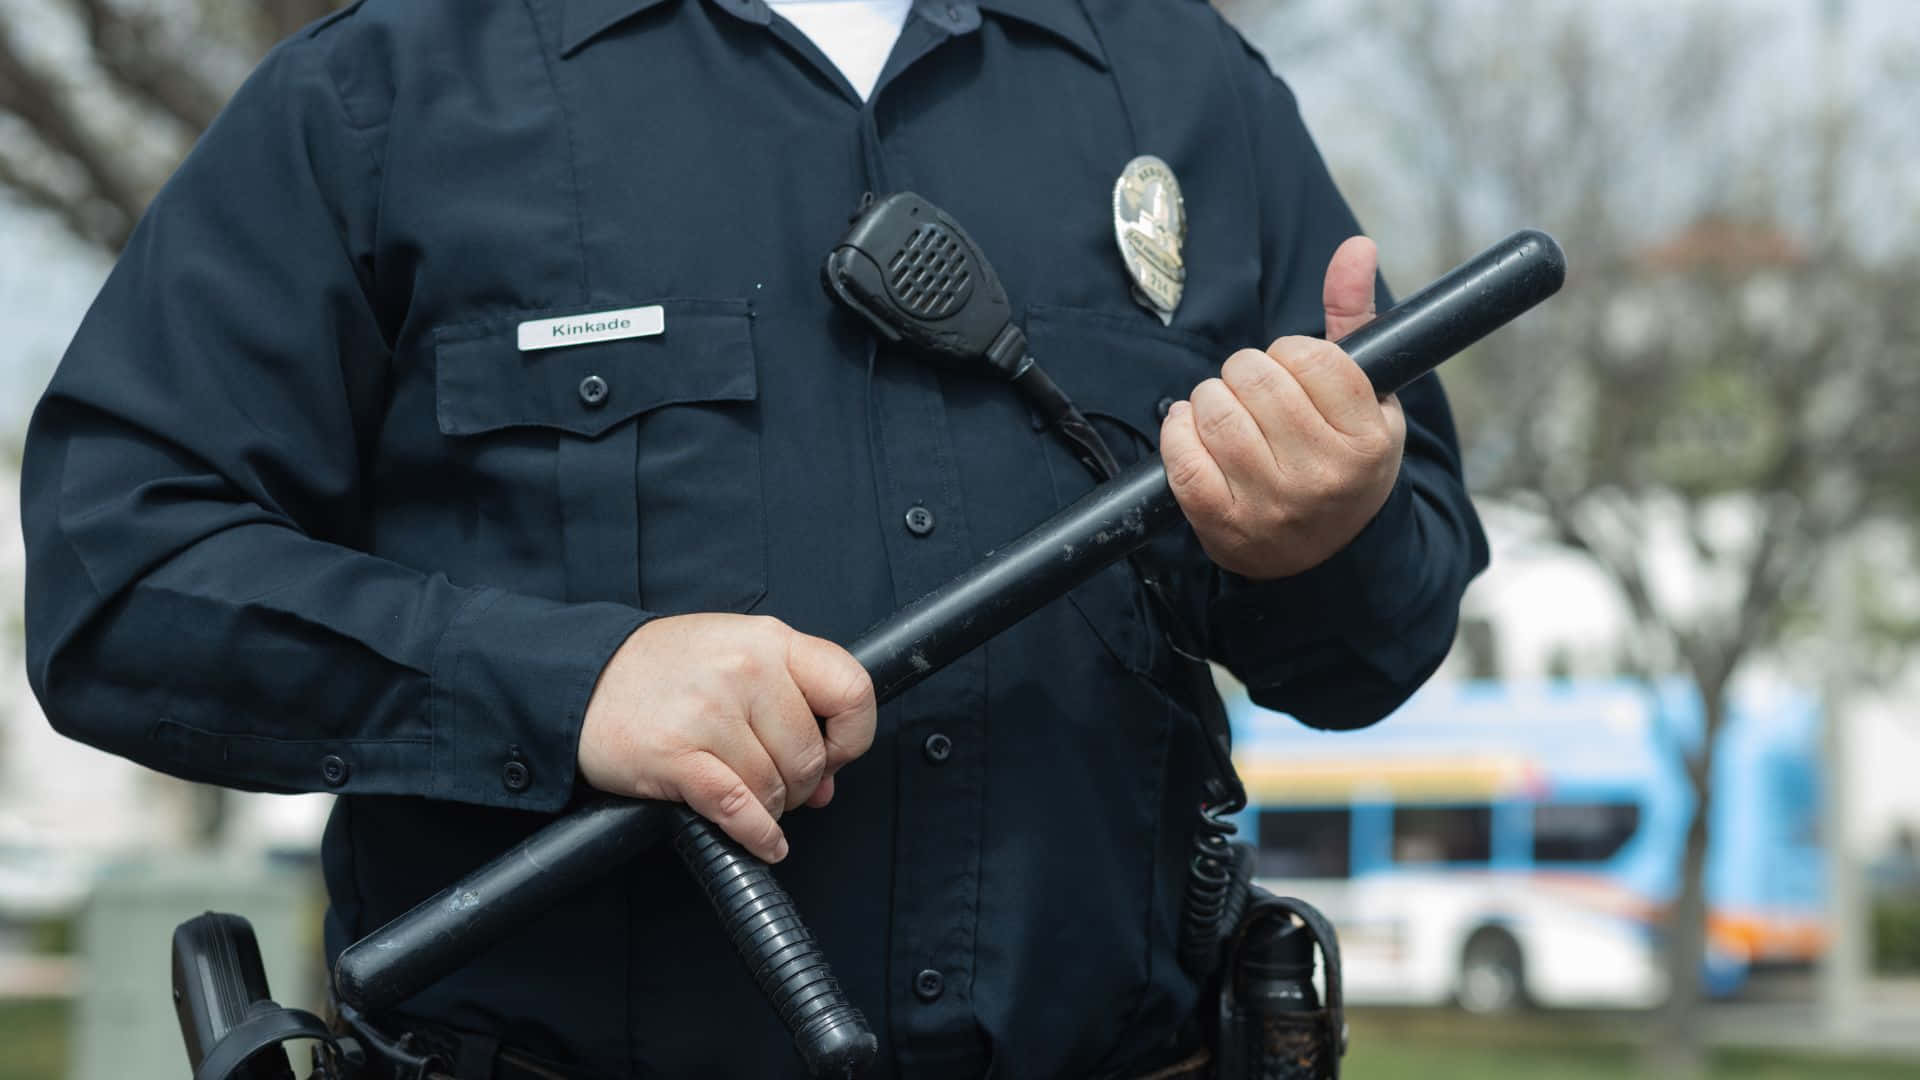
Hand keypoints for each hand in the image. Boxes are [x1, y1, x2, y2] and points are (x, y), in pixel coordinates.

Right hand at [578, 613, 875, 861]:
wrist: (580, 678)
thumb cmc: (661, 670)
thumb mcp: (734, 658)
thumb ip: (788, 707)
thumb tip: (828, 782)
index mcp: (769, 640)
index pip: (852, 689)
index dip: (852, 737)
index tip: (834, 755)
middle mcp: (745, 669)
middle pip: (809, 754)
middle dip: (800, 784)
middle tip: (776, 785)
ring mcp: (709, 711)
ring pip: (774, 786)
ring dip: (769, 807)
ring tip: (746, 795)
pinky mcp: (675, 755)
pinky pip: (739, 809)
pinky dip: (757, 835)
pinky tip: (762, 841)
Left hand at [1159, 236, 1405, 580]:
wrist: (1327, 554)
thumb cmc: (1344, 457)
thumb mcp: (1369, 396)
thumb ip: (1355, 319)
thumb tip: (1355, 246)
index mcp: (1366, 441)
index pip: (1309, 356)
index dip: (1291, 353)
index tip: (1293, 371)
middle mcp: (1322, 476)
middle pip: (1255, 377)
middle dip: (1246, 371)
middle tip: (1254, 390)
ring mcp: (1271, 504)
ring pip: (1215, 410)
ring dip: (1209, 398)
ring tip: (1226, 410)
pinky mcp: (1222, 525)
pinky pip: (1180, 457)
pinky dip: (1177, 431)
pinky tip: (1192, 430)